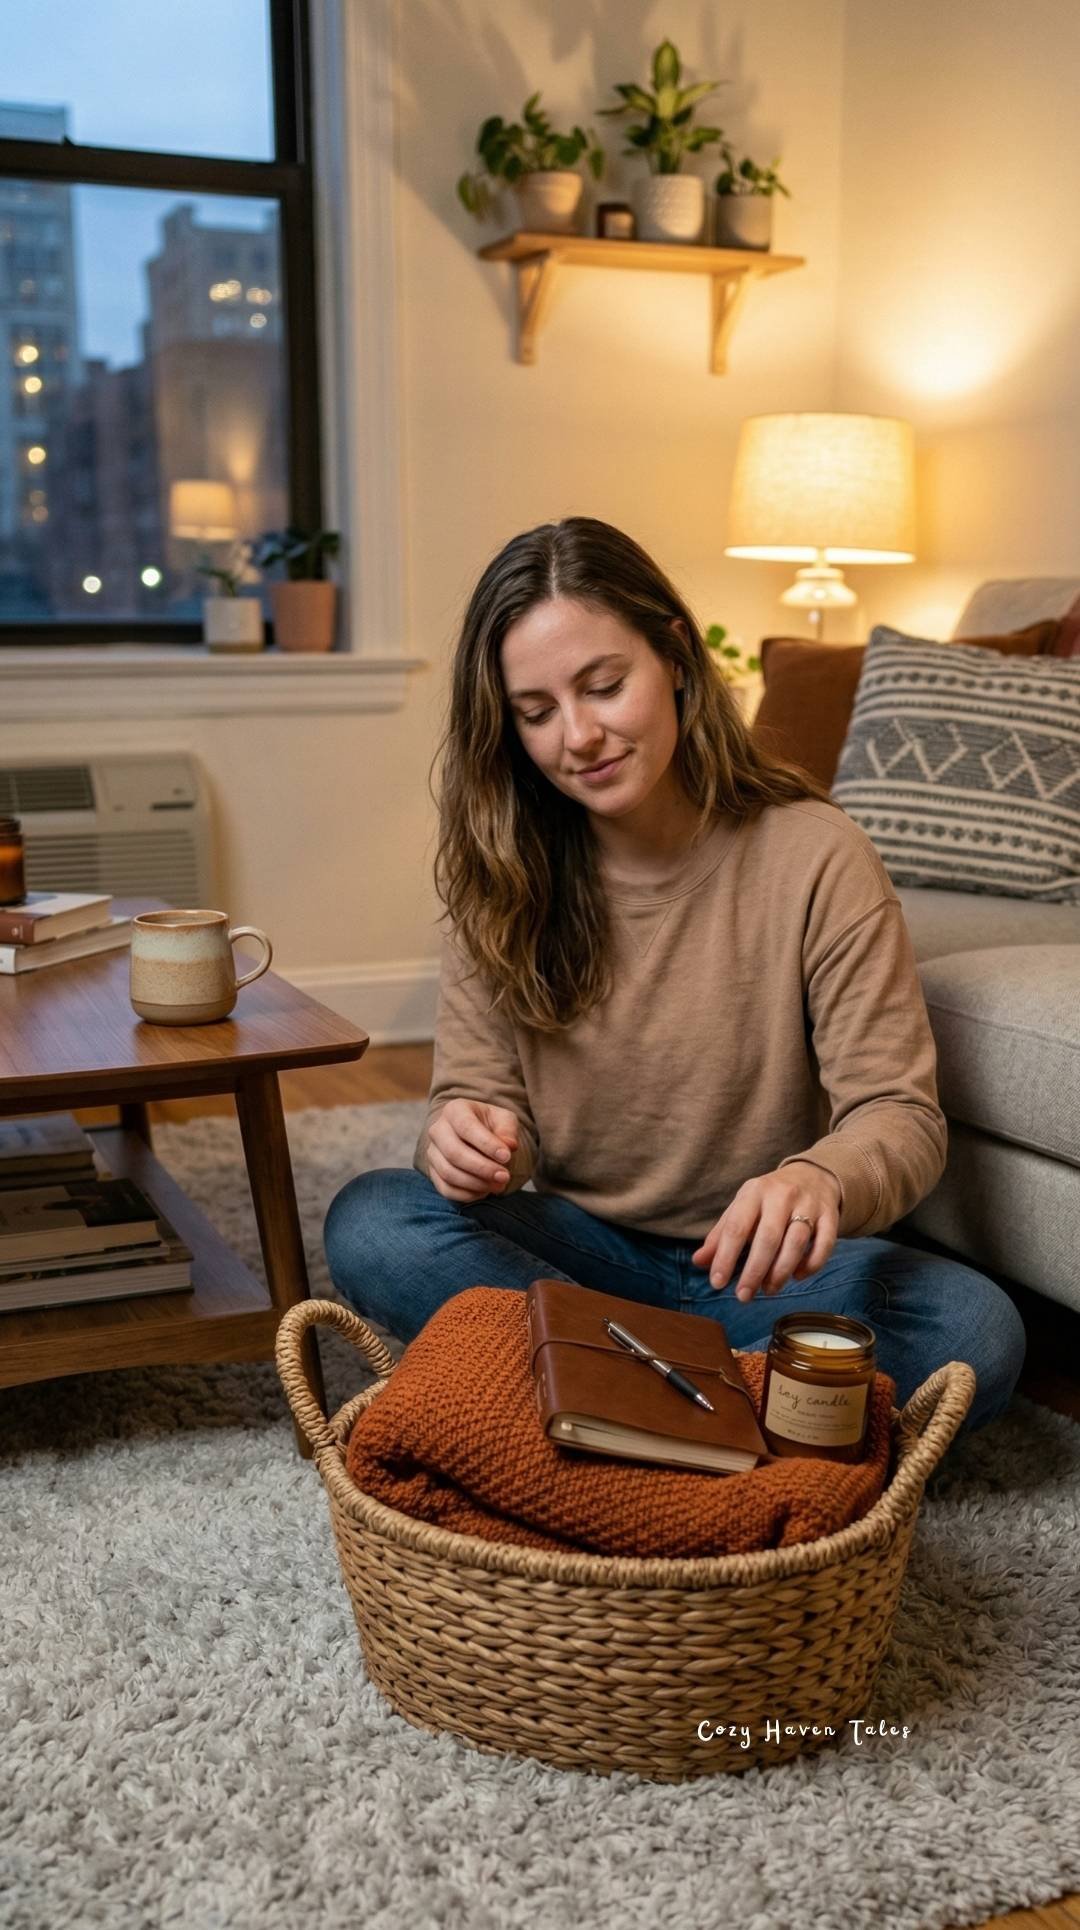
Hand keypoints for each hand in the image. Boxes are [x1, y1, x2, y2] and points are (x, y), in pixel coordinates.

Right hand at [425, 1098, 519, 1203]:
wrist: (477, 1137)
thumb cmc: (492, 1126)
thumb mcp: (505, 1120)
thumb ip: (508, 1130)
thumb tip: (509, 1145)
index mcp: (455, 1109)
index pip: (466, 1127)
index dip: (486, 1144)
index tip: (507, 1157)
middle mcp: (438, 1129)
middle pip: (454, 1153)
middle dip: (482, 1168)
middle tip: (504, 1176)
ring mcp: (433, 1152)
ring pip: (448, 1173)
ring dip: (476, 1183)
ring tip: (499, 1185)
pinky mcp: (433, 1173)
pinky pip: (445, 1189)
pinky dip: (467, 1195)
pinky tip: (485, 1191)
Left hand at [690, 1161, 840, 1302]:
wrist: (813, 1176)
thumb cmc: (769, 1199)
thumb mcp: (743, 1208)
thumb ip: (721, 1235)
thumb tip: (699, 1262)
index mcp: (754, 1192)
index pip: (737, 1227)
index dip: (725, 1257)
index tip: (716, 1283)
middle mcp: (782, 1195)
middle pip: (768, 1238)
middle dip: (754, 1271)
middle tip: (744, 1296)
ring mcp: (809, 1205)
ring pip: (796, 1243)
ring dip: (781, 1272)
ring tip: (769, 1289)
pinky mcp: (831, 1216)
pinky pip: (825, 1244)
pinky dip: (811, 1264)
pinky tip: (798, 1276)